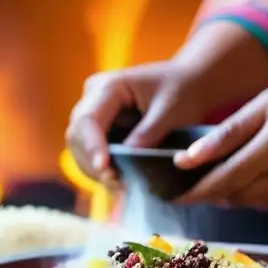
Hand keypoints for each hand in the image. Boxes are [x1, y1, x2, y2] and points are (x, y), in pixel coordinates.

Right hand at [65, 61, 213, 182]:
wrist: (190, 81)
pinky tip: (119, 182)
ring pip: (80, 147)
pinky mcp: (102, 126)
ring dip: (95, 169)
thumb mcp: (170, 111)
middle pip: (77, 135)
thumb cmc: (183, 90)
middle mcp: (94, 96)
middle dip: (92, 163)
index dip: (93, 147)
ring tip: (120, 187)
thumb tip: (124, 160)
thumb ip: (147, 134)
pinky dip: (103, 168)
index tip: (105, 171)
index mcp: (109, 86)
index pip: (88, 120)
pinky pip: (93, 151)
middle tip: (116, 185)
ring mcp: (95, 111)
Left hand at [174, 71, 267, 208]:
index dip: (198, 189)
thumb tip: (189, 159)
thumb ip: (229, 131)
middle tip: (194, 185)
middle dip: (215, 193)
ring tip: (228, 176)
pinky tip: (266, 175)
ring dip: (238, 193)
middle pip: (241, 195)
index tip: (174, 193)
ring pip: (259, 203)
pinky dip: (264, 193)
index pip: (229, 175)